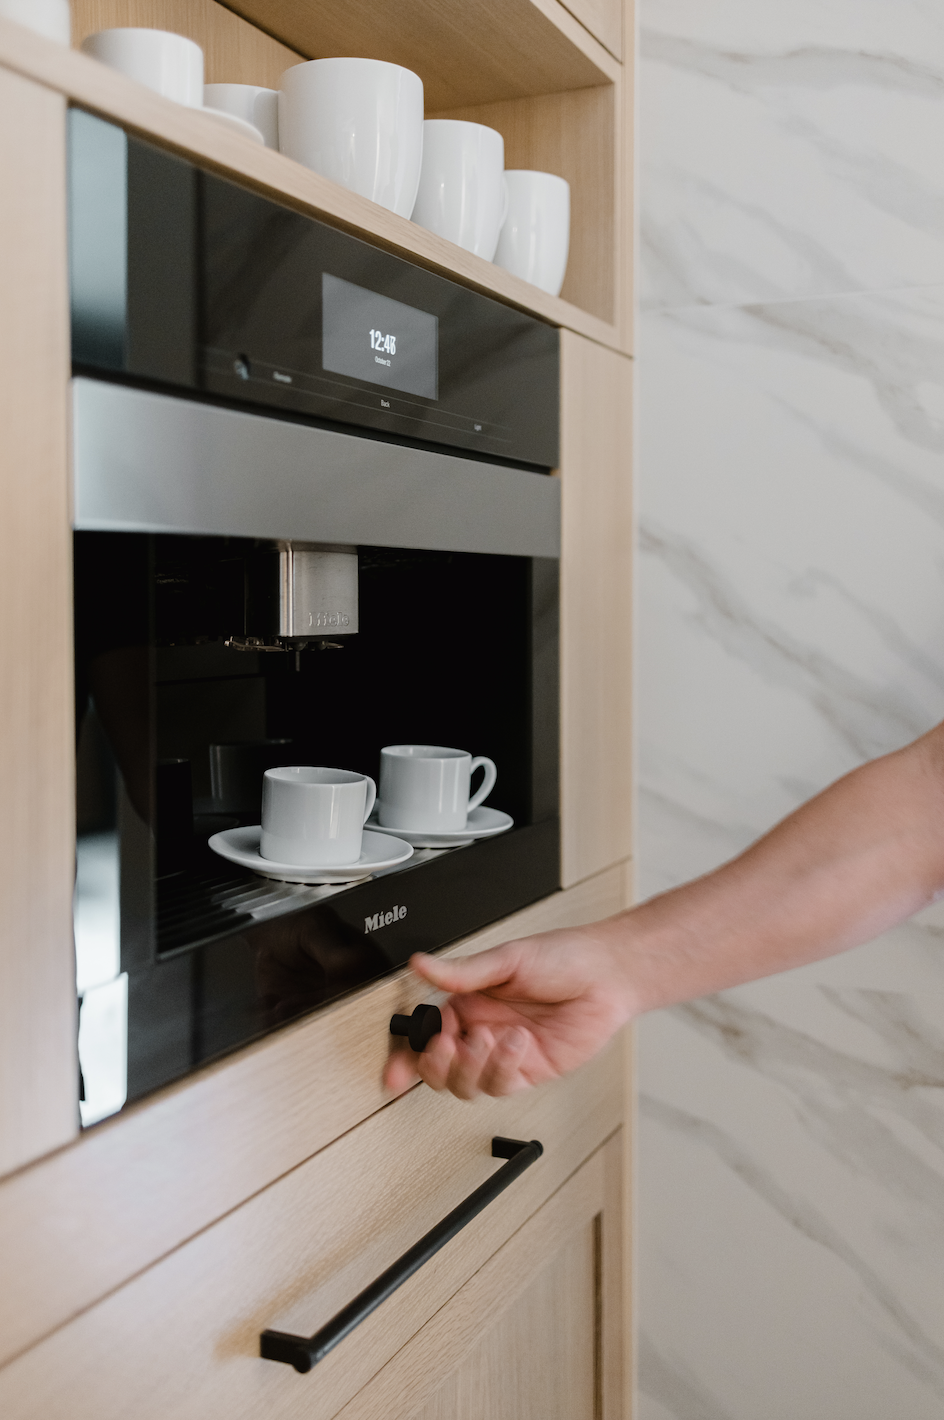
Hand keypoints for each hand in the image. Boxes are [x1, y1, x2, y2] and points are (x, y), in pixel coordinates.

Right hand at [382, 923, 632, 1100]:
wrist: (608, 975)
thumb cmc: (564, 957)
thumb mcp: (507, 958)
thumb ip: (461, 972)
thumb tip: (420, 964)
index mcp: (469, 1000)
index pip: (426, 1033)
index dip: (406, 1055)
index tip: (394, 1070)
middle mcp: (482, 1028)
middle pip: (440, 1068)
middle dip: (436, 1064)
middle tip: (447, 1047)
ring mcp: (505, 1053)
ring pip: (467, 1082)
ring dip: (471, 1065)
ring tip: (487, 1039)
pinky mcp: (529, 1070)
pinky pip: (501, 1084)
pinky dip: (501, 1067)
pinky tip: (516, 1043)